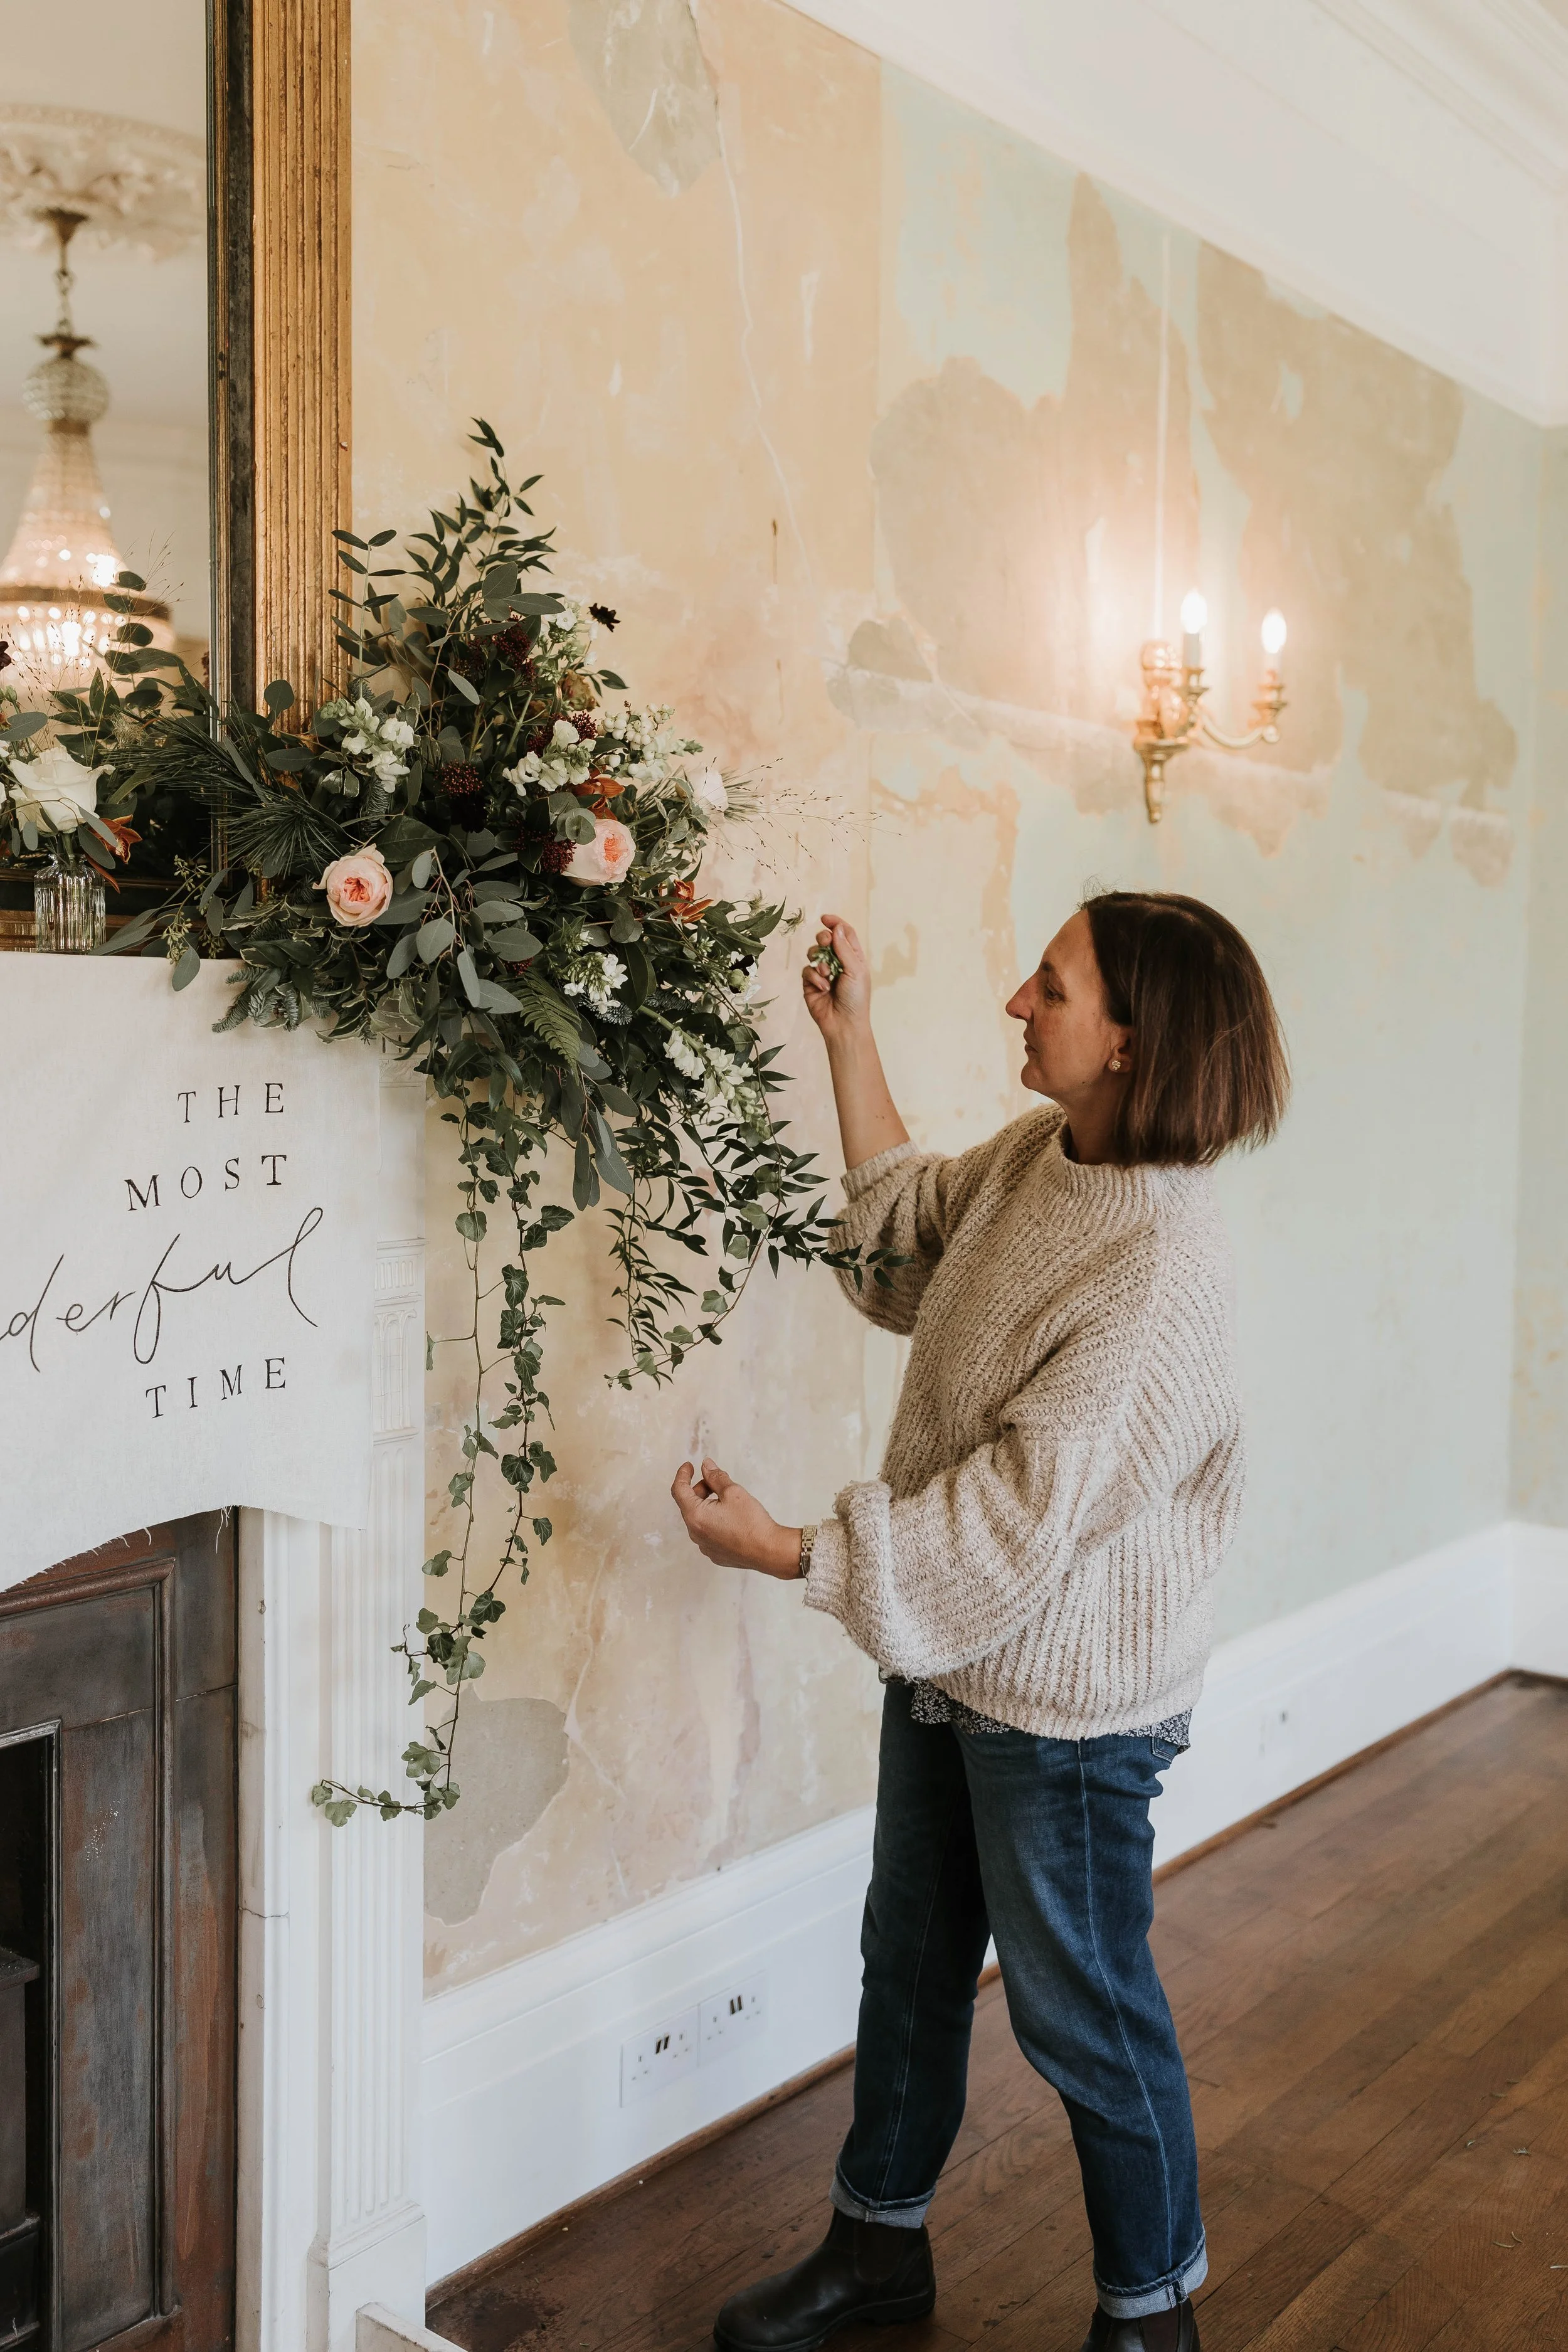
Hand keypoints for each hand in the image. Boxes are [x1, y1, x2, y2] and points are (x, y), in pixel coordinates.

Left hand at [670, 1459, 800, 1576]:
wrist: (769, 1551)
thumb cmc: (751, 1522)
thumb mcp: (733, 1492)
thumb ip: (716, 1477)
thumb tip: (706, 1466)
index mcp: (695, 1516)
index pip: (678, 1491)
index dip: (683, 1475)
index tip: (689, 1466)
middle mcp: (695, 1534)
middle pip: (688, 1505)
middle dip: (699, 1489)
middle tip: (716, 1482)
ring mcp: (705, 1546)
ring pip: (698, 1519)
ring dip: (706, 1505)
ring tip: (726, 1500)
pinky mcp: (715, 1554)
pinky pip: (708, 1533)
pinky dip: (713, 1520)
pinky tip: (730, 1518)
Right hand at [802, 913, 870, 1046]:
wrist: (844, 1024)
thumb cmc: (856, 998)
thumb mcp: (855, 970)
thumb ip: (844, 948)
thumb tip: (836, 928)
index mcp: (853, 957)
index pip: (844, 934)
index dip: (835, 924)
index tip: (825, 918)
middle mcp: (837, 962)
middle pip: (826, 940)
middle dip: (823, 938)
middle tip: (825, 942)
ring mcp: (823, 972)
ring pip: (813, 953)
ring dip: (819, 961)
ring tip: (827, 975)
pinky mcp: (810, 983)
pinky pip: (807, 970)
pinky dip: (814, 977)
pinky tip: (823, 988)